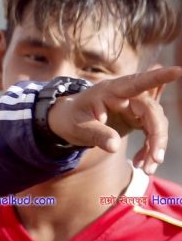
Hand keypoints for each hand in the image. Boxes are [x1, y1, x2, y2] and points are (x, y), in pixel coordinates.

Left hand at [47, 66, 181, 173]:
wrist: (69, 120)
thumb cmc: (72, 118)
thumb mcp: (77, 128)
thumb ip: (96, 134)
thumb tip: (114, 146)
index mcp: (111, 91)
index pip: (137, 83)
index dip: (157, 77)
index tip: (177, 71)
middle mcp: (128, 96)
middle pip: (153, 112)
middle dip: (158, 137)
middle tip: (155, 161)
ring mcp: (135, 106)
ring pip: (156, 124)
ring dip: (155, 147)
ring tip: (146, 169)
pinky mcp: (138, 118)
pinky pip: (151, 133)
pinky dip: (149, 148)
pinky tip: (141, 163)